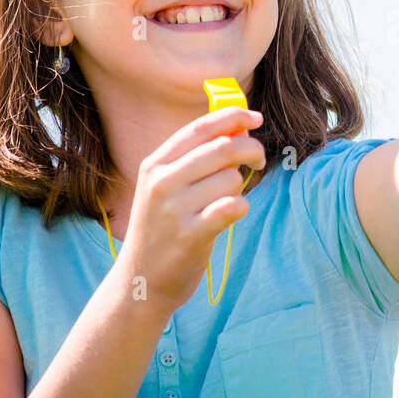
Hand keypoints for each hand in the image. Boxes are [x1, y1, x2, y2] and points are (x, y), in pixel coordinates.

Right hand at [119, 106, 266, 309]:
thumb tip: (239, 128)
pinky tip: (230, 216)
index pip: (200, 128)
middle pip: (223, 148)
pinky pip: (234, 206)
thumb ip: (195, 157)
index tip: (256, 118)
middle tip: (258, 160)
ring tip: (225, 202)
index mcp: (155, 164)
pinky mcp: (190, 235)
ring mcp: (174, 209)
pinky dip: (241, 207)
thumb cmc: (162, 228)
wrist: (140, 280)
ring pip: (232, 179)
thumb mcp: (164, 187)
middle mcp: (161, 182)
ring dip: (240, 188)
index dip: (233, 117)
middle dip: (251, 149)